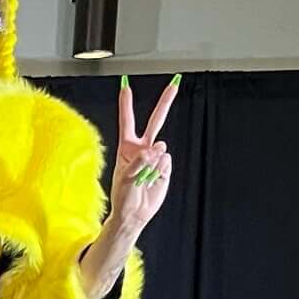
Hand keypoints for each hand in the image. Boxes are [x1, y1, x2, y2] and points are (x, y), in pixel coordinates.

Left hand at [108, 75, 178, 240]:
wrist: (134, 214)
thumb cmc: (123, 196)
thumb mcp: (125, 177)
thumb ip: (140, 160)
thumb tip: (157, 149)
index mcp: (127, 147)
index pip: (128, 121)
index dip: (127, 104)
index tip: (125, 86)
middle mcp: (142, 149)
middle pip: (155, 121)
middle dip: (165, 102)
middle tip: (175, 84)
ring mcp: (155, 158)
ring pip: (161, 149)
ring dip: (153, 163)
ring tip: (143, 179)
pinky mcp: (165, 167)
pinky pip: (167, 163)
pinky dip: (161, 171)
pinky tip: (153, 180)